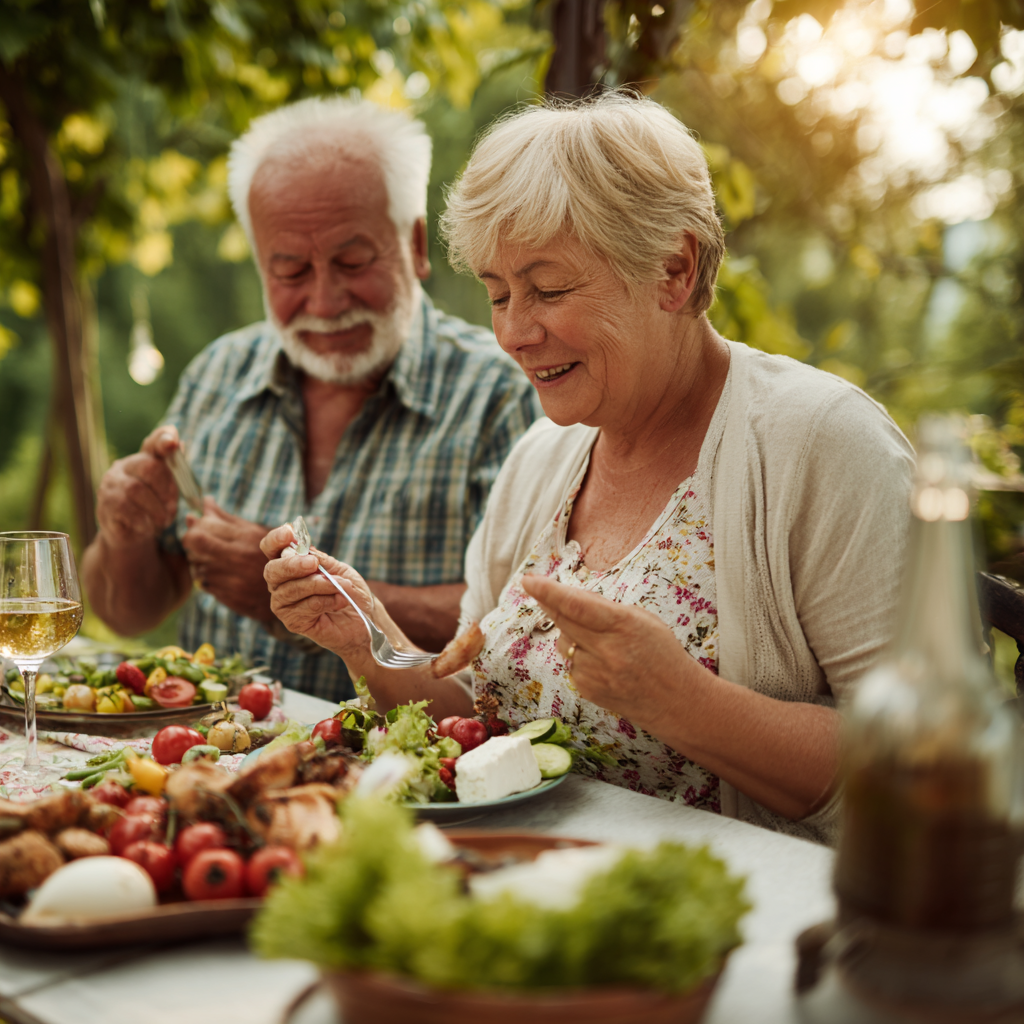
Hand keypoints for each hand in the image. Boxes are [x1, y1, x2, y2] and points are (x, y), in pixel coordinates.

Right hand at [95, 425, 179, 546]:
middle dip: (166, 489)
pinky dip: (143, 520)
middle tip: (172, 508)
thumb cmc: (152, 508)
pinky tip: (147, 526)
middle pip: (148, 466)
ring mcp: (111, 485)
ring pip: (136, 489)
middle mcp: (124, 467)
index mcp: (144, 460)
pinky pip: (126, 509)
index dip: (163, 439)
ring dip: (156, 508)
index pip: (153, 443)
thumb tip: (179, 443)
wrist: (130, 536)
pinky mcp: (105, 505)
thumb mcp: (168, 490)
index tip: (173, 443)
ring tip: (162, 520)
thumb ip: (174, 471)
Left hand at [182, 499, 274, 623]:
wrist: (291, 589)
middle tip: (203, 544)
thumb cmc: (271, 555)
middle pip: (194, 544)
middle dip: (192, 543)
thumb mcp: (255, 531)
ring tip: (217, 560)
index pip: (201, 530)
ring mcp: (232, 579)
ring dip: (199, 561)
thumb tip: (204, 502)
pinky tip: (222, 575)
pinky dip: (207, 578)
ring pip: (196, 565)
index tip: (201, 528)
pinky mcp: (230, 596)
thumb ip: (226, 518)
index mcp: (245, 537)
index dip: (195, 528)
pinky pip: (204, 584)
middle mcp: (238, 557)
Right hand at [261, 523, 375, 658]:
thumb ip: (321, 560)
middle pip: (272, 571)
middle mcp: (281, 583)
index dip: (275, 539)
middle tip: (314, 563)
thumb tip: (304, 549)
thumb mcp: (339, 569)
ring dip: (321, 585)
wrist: (364, 617)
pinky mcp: (293, 622)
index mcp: (289, 564)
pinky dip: (326, 601)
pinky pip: (305, 607)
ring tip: (343, 586)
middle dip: (292, 565)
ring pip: (292, 590)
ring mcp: (284, 604)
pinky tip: (341, 601)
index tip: (289, 532)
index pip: (271, 548)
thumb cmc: (349, 590)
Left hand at [520, 574, 702, 730]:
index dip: (548, 592)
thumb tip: (567, 597)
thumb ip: (604, 609)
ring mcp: (595, 674)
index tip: (528, 581)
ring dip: (570, 633)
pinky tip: (602, 662)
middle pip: (562, 621)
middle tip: (536, 588)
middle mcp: (606, 651)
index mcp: (623, 625)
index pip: (577, 605)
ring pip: (562, 641)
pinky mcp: (587, 690)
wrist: (676, 700)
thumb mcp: (642, 619)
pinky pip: (570, 662)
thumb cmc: (661, 653)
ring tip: (600, 641)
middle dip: (546, 602)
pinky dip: (578, 656)